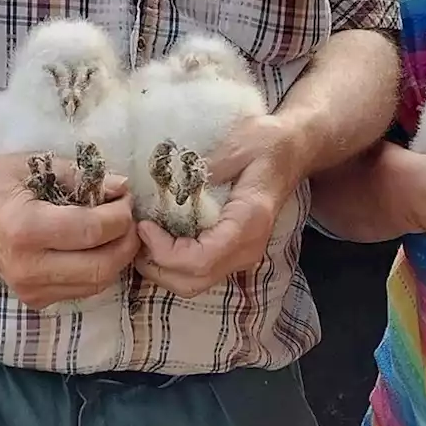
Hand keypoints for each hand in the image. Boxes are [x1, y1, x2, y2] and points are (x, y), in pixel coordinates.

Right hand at [0, 154, 139, 308]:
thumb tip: (121, 186)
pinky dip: (100, 269)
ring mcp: (29, 289)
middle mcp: (27, 267)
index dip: (120, 216)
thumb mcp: (37, 164)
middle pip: (100, 267)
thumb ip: (82, 176)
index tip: (126, 197)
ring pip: (96, 284)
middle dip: (126, 241)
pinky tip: (99, 246)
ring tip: (117, 229)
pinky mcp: (34, 299)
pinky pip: (82, 290)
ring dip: (117, 257)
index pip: (90, 232)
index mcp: (25, 229)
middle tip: (129, 216)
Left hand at [135, 115, 299, 297]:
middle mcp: (247, 247)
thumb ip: (206, 166)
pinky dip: (173, 263)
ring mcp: (241, 254)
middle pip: (193, 282)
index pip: (202, 260)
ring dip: (161, 268)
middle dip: (156, 265)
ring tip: (142, 236)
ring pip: (194, 283)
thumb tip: (170, 183)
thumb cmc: (266, 142)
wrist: (291, 149)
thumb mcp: (237, 144)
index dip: (166, 252)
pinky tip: (158, 238)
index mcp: (249, 222)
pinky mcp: (232, 252)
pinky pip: (199, 271)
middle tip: (135, 233)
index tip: (144, 226)